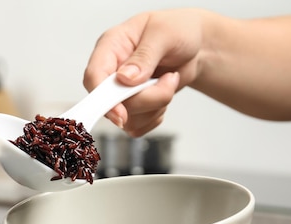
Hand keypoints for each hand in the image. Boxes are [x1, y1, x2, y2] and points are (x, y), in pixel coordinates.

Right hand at [83, 9, 205, 136]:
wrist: (196, 46)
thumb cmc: (178, 30)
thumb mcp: (164, 34)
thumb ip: (144, 56)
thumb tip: (124, 78)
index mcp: (110, 47)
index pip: (94, 76)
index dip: (103, 98)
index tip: (121, 113)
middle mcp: (111, 71)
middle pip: (113, 103)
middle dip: (146, 99)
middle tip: (168, 80)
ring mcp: (120, 92)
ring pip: (127, 119)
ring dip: (156, 105)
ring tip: (170, 80)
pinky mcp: (132, 107)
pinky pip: (137, 126)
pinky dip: (156, 115)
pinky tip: (164, 93)